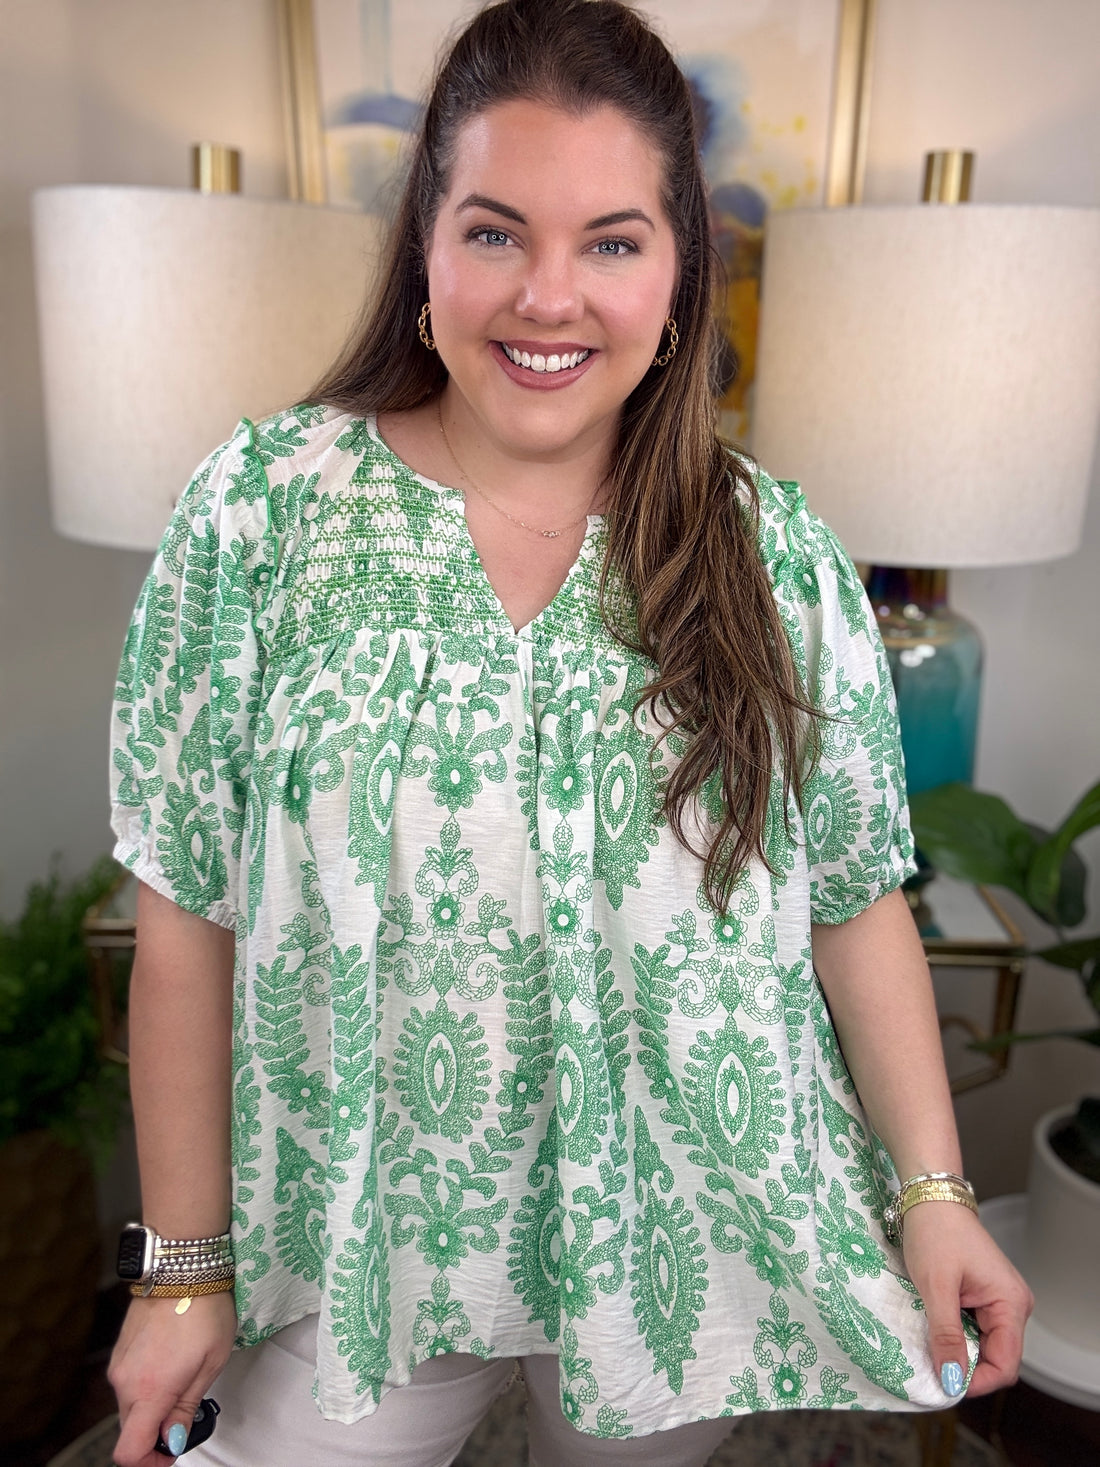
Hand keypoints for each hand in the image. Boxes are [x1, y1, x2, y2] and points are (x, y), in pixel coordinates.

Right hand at [109, 1290, 235, 1465]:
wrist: (182, 1267)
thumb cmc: (204, 1310)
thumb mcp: (210, 1364)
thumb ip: (186, 1408)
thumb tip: (171, 1440)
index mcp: (149, 1390)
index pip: (129, 1452)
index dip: (149, 1463)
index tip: (170, 1453)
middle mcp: (125, 1382)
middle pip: (131, 1430)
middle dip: (156, 1432)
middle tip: (187, 1414)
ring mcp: (119, 1365)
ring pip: (130, 1406)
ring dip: (153, 1407)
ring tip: (184, 1380)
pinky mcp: (119, 1352)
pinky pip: (129, 1383)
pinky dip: (146, 1386)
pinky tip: (171, 1364)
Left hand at [902, 1201, 1032, 1397]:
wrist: (930, 1197)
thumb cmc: (935, 1233)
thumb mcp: (936, 1287)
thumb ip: (946, 1336)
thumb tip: (952, 1380)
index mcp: (1011, 1304)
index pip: (1005, 1365)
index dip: (977, 1381)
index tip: (944, 1385)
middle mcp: (1013, 1305)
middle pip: (996, 1357)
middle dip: (966, 1368)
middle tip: (931, 1369)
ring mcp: (999, 1300)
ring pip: (983, 1344)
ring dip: (958, 1351)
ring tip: (929, 1348)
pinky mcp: (984, 1295)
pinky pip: (975, 1328)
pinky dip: (955, 1335)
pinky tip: (934, 1331)